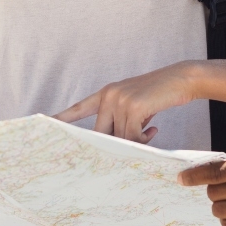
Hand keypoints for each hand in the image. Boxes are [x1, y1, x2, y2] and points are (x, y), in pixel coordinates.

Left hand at [54, 62, 196, 143]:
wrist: (181, 79)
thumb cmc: (158, 95)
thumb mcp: (135, 106)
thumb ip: (121, 121)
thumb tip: (115, 147)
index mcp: (106, 94)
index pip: (79, 108)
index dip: (62, 118)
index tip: (44, 124)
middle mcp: (108, 95)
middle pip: (100, 133)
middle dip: (115, 144)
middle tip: (129, 147)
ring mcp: (119, 100)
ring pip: (119, 138)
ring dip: (136, 141)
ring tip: (149, 132)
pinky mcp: (132, 107)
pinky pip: (132, 137)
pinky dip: (144, 140)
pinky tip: (154, 129)